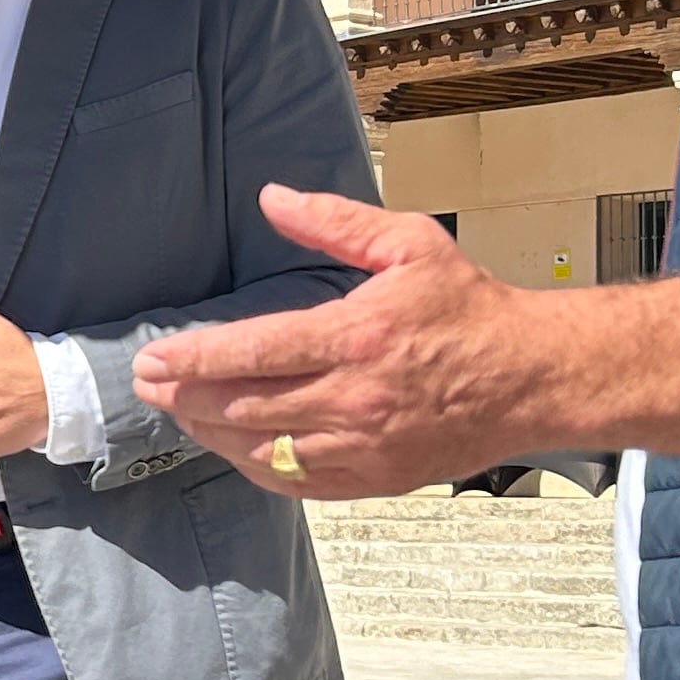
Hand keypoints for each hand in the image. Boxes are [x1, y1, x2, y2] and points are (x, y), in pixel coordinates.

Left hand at [132, 187, 538, 497]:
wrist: (532, 378)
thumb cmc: (470, 310)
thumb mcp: (409, 245)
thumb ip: (334, 222)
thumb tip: (272, 197)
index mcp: (357, 337)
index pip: (254, 352)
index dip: (195, 358)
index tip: (155, 357)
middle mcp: (355, 397)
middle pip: (245, 405)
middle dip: (185, 396)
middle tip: (147, 385)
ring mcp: (364, 444)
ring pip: (263, 449)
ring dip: (211, 433)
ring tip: (180, 412)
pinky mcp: (376, 477)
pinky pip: (299, 482)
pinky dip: (256, 468)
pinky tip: (233, 448)